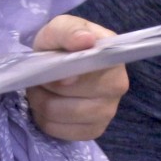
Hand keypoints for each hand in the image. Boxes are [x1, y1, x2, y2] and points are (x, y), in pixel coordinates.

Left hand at [26, 14, 128, 140]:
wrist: (59, 61)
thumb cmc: (62, 44)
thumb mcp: (60, 28)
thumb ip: (70, 31)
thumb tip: (85, 41)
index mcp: (113, 59)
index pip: (94, 75)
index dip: (69, 75)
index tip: (55, 69)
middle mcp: (118, 87)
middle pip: (74, 100)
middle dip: (48, 88)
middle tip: (42, 77)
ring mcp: (108, 112)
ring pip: (62, 115)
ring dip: (43, 103)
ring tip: (42, 90)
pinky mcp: (94, 130)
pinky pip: (61, 132)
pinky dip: (46, 120)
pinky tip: (49, 107)